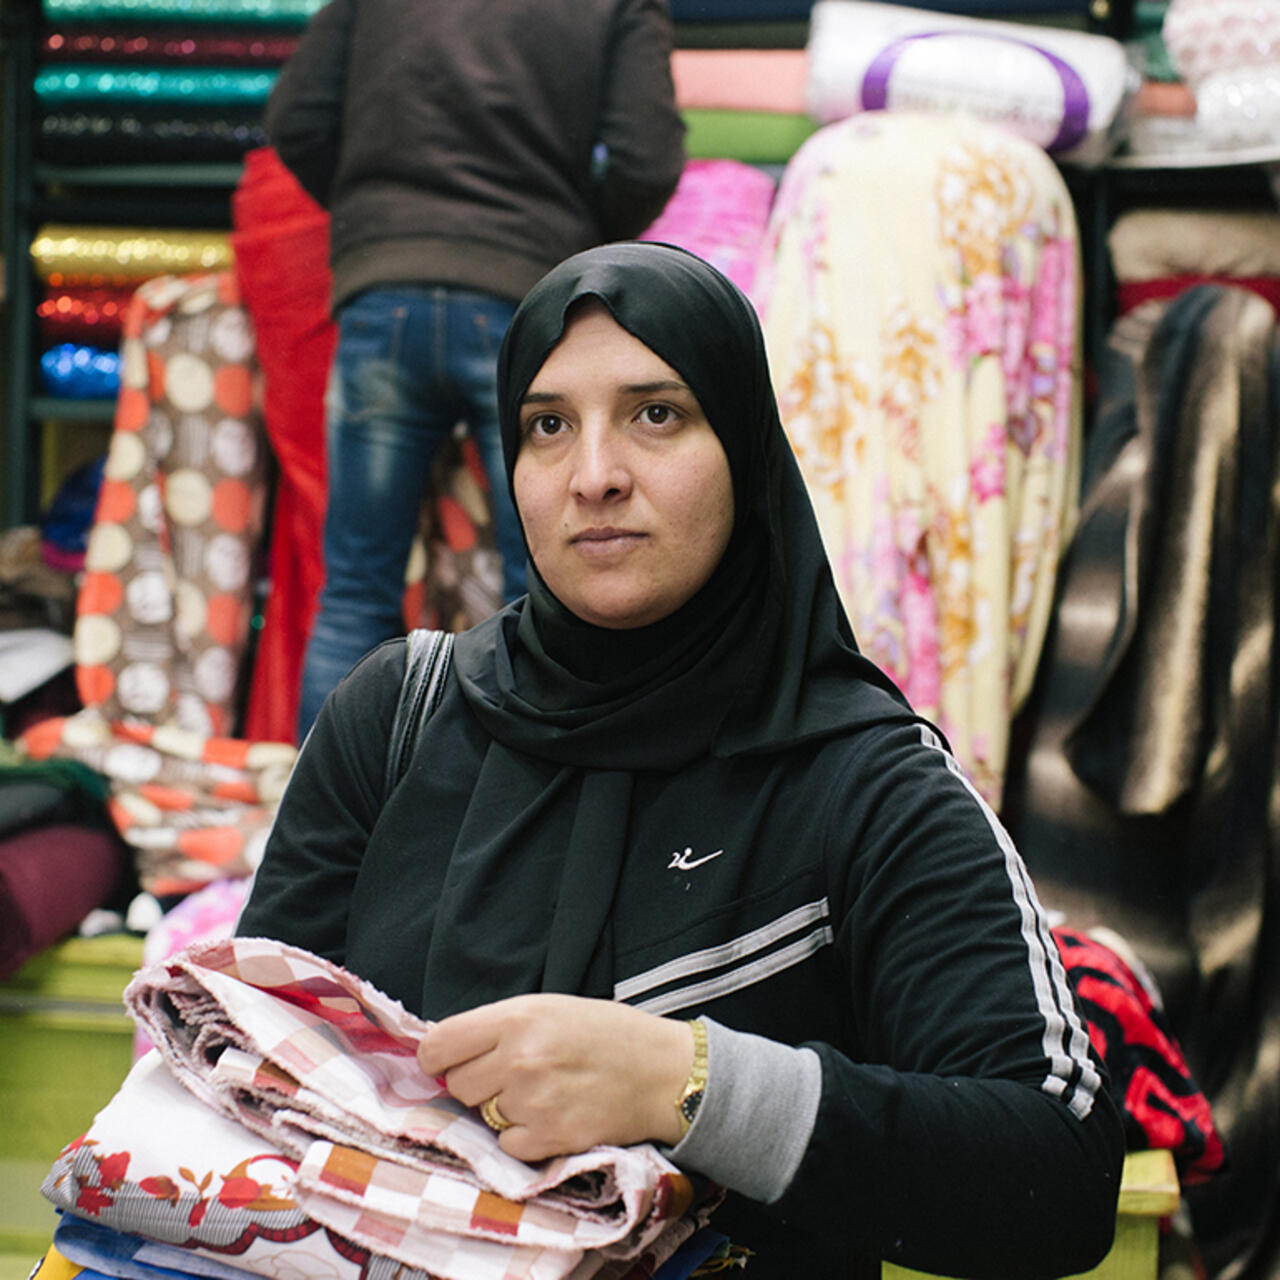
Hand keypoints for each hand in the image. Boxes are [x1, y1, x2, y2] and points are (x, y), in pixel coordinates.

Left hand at [416, 994, 692, 1160]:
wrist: (663, 1071)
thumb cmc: (607, 1032)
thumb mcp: (549, 1007)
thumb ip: (498, 1027)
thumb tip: (446, 1050)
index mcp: (516, 1018)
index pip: (437, 1046)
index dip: (439, 1058)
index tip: (451, 1063)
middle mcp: (518, 1059)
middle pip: (457, 1085)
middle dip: (478, 1083)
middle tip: (513, 1075)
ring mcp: (533, 1102)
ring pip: (483, 1116)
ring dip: (503, 1109)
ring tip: (543, 1092)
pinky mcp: (550, 1138)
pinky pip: (508, 1145)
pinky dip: (525, 1136)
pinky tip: (554, 1115)